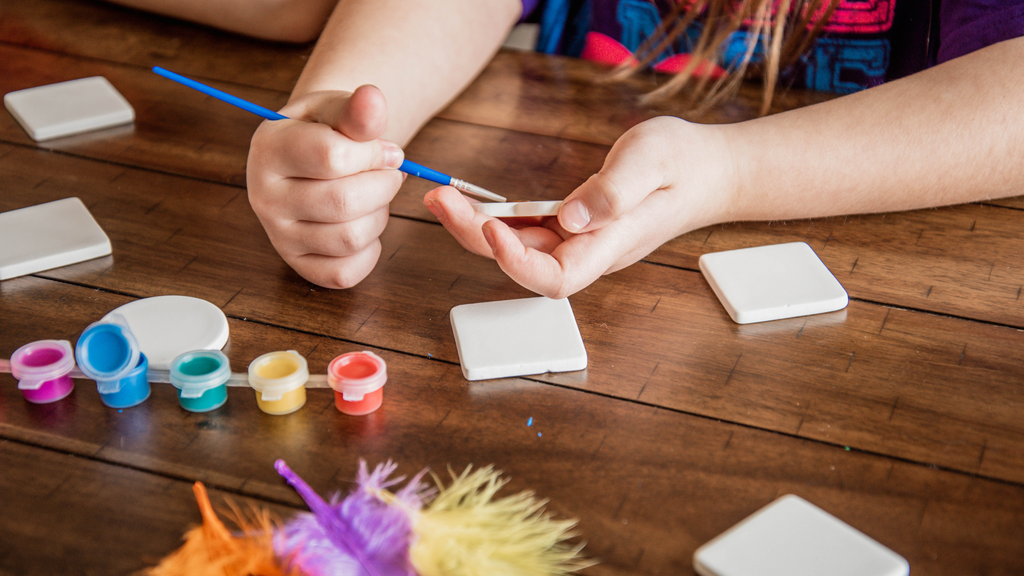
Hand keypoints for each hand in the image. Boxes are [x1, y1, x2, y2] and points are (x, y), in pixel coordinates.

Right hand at [246, 85, 404, 287]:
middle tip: (388, 174)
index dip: (373, 153)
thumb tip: (373, 99)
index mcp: (269, 149)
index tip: (383, 149)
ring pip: (350, 238)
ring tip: (373, 196)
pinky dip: (370, 251)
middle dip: (383, 186)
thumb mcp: (338, 111)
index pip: (332, 157)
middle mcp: (264, 197)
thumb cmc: (327, 132)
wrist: (311, 161)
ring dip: (380, 215)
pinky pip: (346, 273)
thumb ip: (357, 109)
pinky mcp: (299, 266)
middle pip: (344, 203)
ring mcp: (278, 237)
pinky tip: (364, 224)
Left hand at [423, 116, 737, 297]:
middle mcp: (590, 252)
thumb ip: (614, 190)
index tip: (490, 226)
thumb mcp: (655, 159)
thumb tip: (570, 218)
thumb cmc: (686, 164)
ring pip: (520, 245)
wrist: (709, 171)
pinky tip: (473, 199)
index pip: (555, 278)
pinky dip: (498, 215)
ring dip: (478, 226)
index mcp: (610, 246)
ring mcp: (580, 241)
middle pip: (523, 264)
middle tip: (441, 200)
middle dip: (475, 236)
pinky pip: (529, 228)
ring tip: (444, 197)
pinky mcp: (574, 225)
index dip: (516, 261)